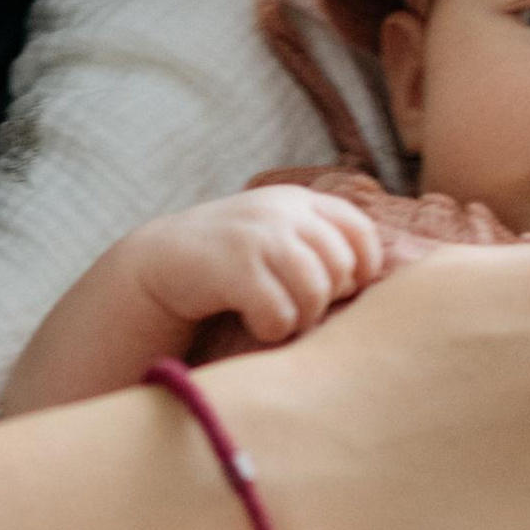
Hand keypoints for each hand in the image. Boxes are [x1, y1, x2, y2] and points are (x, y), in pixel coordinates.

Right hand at [120, 187, 385, 349]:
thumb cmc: (227, 261)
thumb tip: (374, 278)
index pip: (359, 231)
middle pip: (342, 267)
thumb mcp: (273, 233)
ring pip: (316, 292)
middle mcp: (281, 210)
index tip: (343, 290)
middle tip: (296, 308)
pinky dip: (271, 328)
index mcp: (297, 200)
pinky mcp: (235, 265)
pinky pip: (281, 313)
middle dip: (325, 299)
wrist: (156, 264)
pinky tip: (253, 323)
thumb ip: (316, 240)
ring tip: (277, 318)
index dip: (363, 268)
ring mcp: (258, 235)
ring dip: (300, 318)